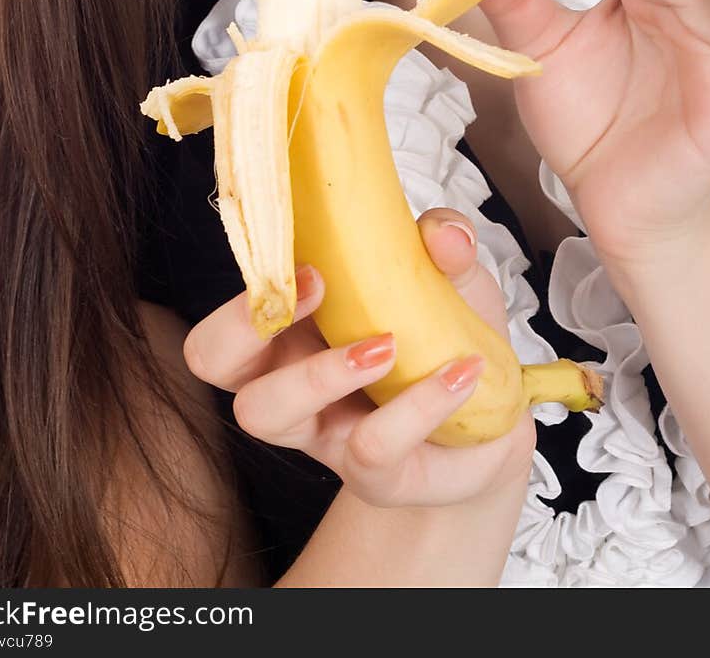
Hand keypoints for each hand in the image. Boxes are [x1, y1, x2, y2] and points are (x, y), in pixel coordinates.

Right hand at [182, 208, 534, 508]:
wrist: (499, 419)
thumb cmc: (447, 336)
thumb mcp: (452, 275)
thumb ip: (447, 240)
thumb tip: (443, 232)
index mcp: (293, 325)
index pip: (228, 310)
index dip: (246, 288)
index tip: (309, 264)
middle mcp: (289, 379)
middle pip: (210, 359)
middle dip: (241, 323)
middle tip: (319, 287)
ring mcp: (323, 433)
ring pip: (265, 413)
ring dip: (319, 370)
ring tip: (388, 346)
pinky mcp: (373, 476)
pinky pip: (372, 446)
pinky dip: (418, 403)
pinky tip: (461, 372)